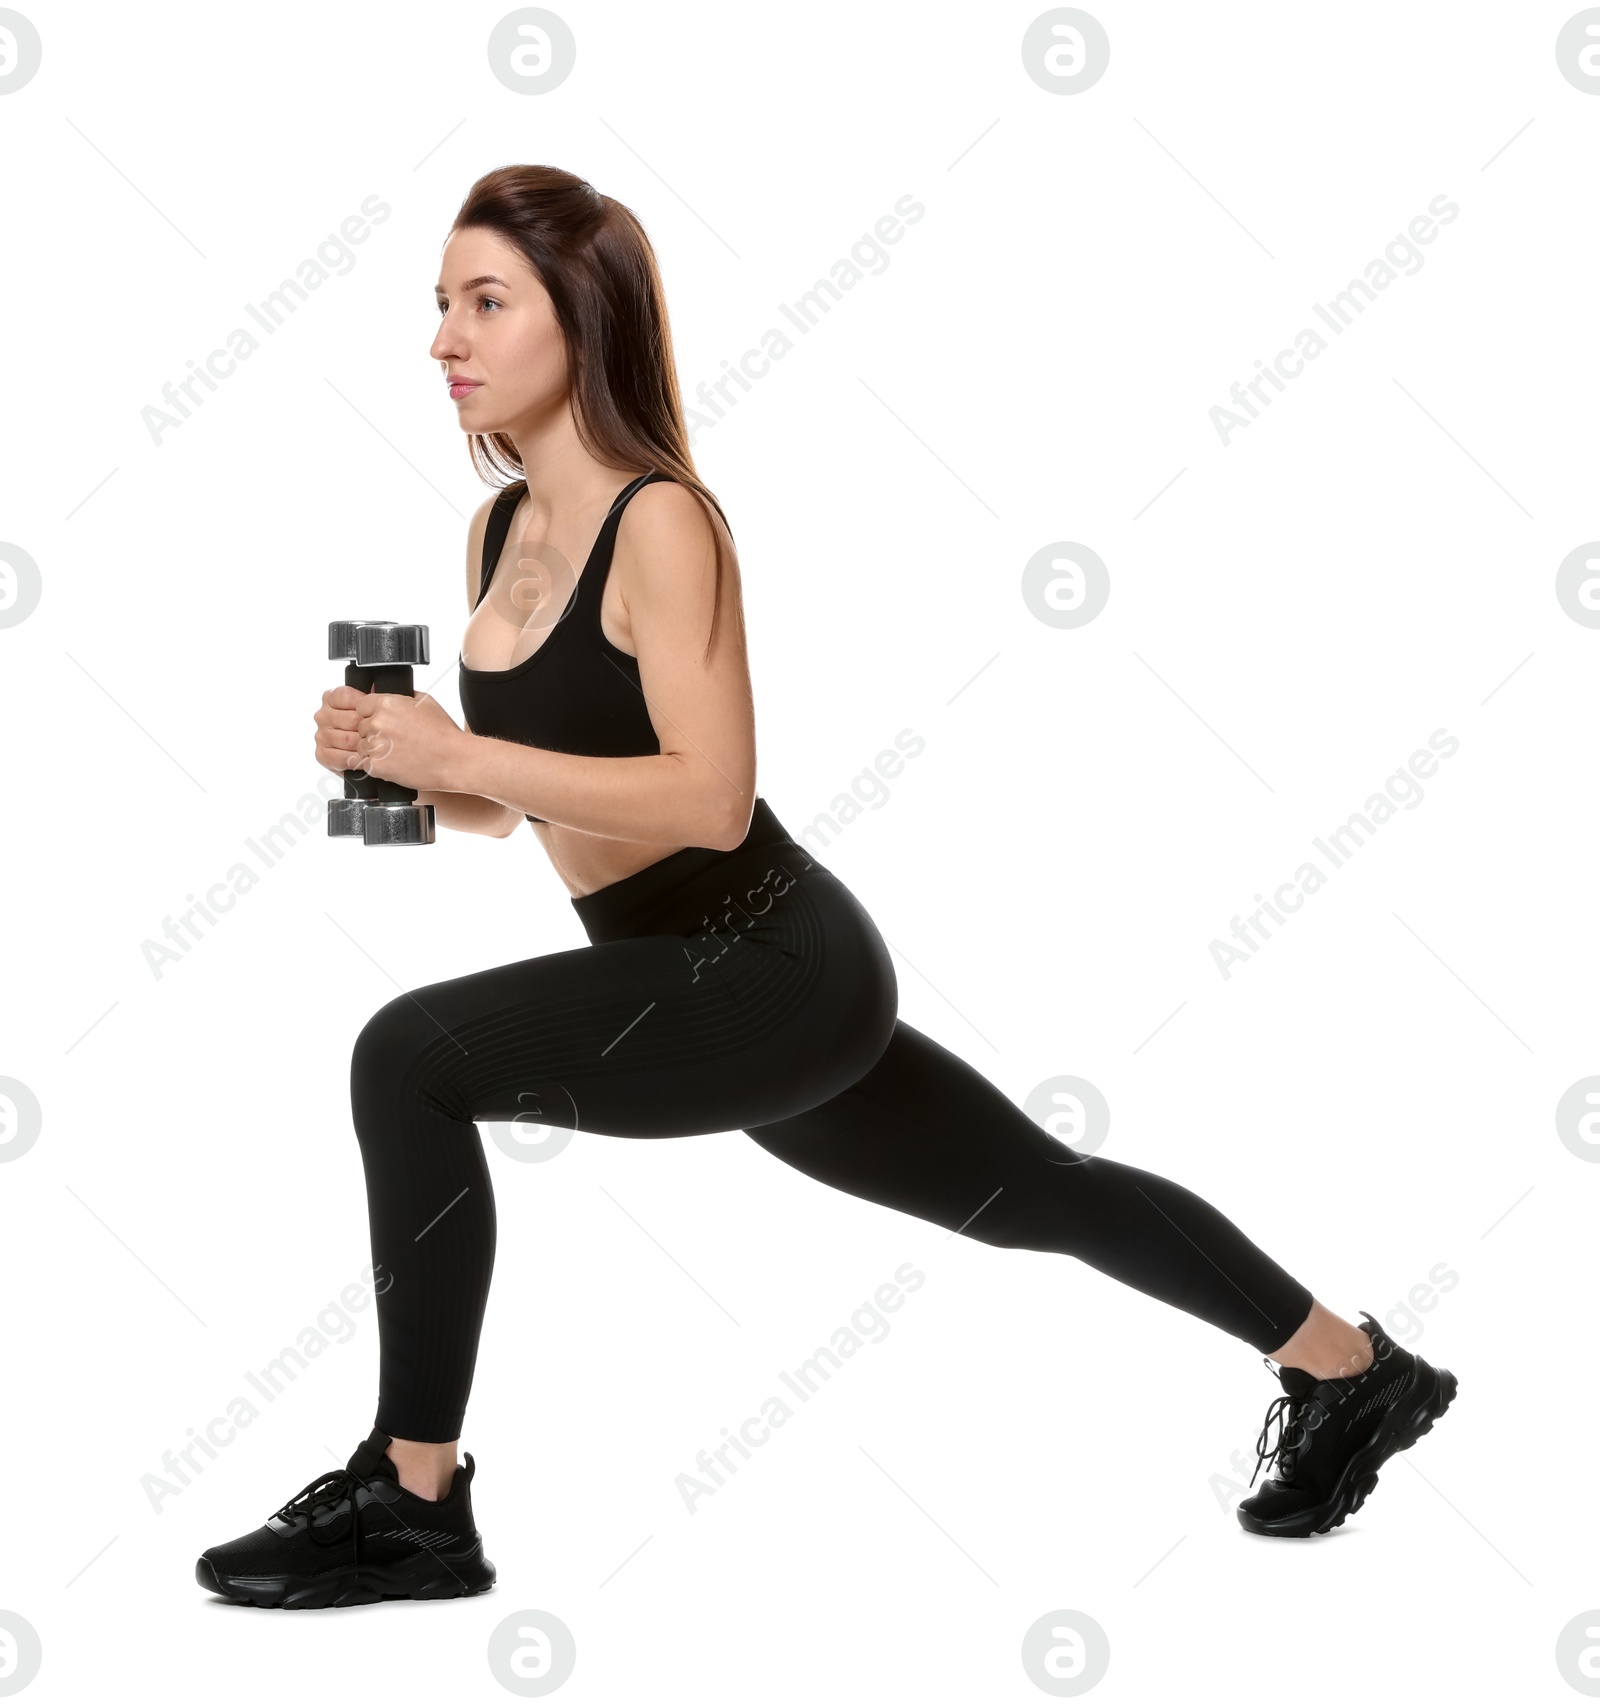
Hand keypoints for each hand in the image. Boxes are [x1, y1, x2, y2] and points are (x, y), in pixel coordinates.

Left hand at [313, 684, 468, 791]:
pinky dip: (377, 764)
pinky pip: (364, 763)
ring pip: (361, 745)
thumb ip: (400, 696)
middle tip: (395, 739)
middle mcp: (377, 723)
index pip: (361, 705)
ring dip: (374, 749)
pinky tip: (394, 762)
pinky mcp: (376, 766)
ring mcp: (375, 745)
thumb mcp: (425, 702)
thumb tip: (384, 693)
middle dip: (374, 732)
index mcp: (387, 704)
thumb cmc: (443, 733)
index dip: (372, 714)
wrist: (454, 760)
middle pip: (361, 726)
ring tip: (397, 752)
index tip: (384, 722)